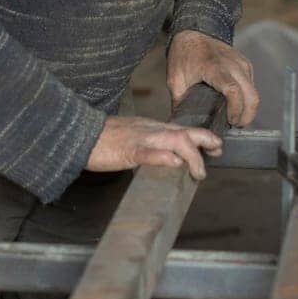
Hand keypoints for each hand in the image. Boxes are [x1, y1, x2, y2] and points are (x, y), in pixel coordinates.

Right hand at [85, 115, 221, 179]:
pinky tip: (174, 163)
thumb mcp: (131, 136)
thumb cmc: (102, 138)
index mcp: (150, 127)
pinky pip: (148, 152)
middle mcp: (150, 130)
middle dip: (205, 140)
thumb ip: (149, 145)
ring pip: (173, 140)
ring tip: (200, 171)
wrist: (79, 133)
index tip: (215, 145)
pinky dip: (163, 157)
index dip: (201, 136)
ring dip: (191, 156)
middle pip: (184, 132)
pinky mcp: (128, 150)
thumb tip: (166, 156)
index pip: (181, 129)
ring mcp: (141, 139)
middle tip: (218, 150)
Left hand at [167, 30, 259, 126]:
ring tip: (235, 118)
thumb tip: (183, 123)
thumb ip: (180, 101)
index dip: (235, 110)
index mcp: (213, 68)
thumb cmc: (184, 54)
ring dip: (248, 108)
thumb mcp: (175, 78)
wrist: (194, 31)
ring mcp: (241, 63)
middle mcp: (232, 64)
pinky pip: (252, 85)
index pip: (233, 90)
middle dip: (246, 116)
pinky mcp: (245, 64)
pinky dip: (247, 98)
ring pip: (254, 92)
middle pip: (251, 96)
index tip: (229, 121)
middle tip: (234, 125)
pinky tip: (236, 105)